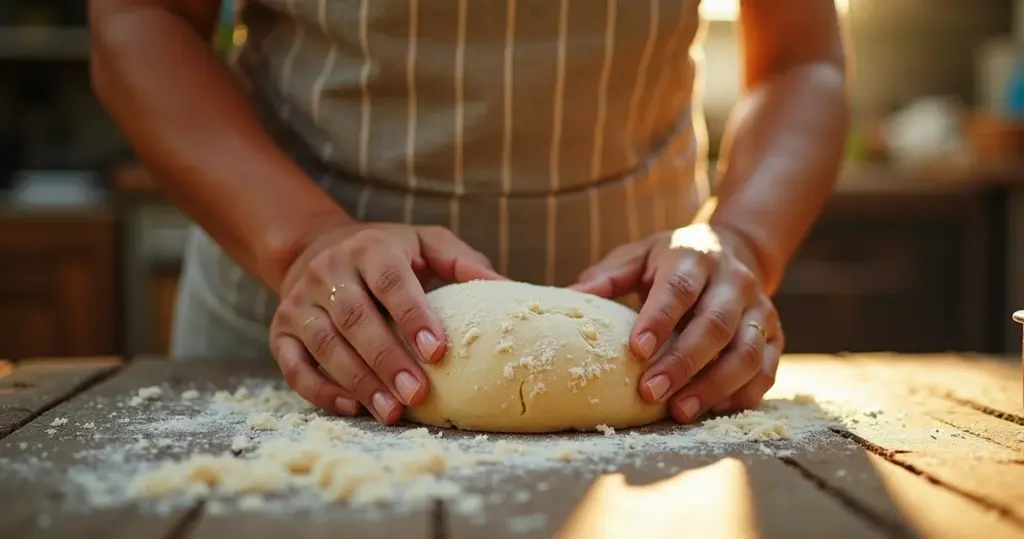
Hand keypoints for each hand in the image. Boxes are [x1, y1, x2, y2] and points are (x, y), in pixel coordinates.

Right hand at [270, 223, 503, 423]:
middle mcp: (328, 272)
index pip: (391, 283)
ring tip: (393, 411)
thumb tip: (506, 289)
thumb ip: (462, 262)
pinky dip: (321, 391)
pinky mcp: (280, 331)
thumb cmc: (385, 253)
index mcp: (370, 248)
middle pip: (357, 320)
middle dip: (389, 360)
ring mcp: (299, 302)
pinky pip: (294, 367)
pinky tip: (353, 407)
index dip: (414, 316)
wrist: (312, 248)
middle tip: (418, 394)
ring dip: (360, 382)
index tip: (437, 351)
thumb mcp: (424, 242)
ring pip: (327, 346)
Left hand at [570, 223, 783, 422]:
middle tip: (650, 393)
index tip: (636, 351)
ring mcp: (760, 309)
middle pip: (714, 325)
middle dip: (683, 363)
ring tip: (679, 412)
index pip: (679, 289)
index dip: (658, 320)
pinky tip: (713, 410)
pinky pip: (766, 370)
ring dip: (713, 386)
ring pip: (746, 352)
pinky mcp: (776, 336)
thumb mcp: (640, 255)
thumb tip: (569, 298)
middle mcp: (734, 282)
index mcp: (694, 258)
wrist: (736, 250)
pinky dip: (742, 394)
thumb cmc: (674, 261)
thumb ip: (609, 276)